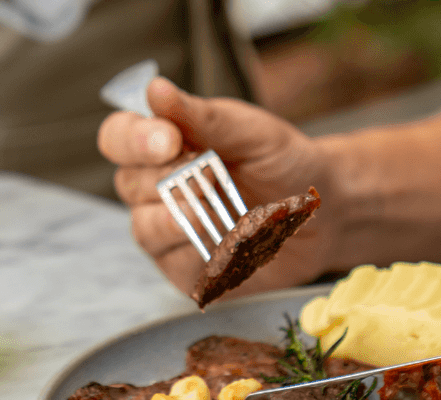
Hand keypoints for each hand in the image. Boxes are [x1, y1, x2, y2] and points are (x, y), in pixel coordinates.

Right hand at [96, 78, 339, 298]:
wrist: (322, 211)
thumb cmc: (282, 164)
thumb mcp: (250, 131)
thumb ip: (202, 116)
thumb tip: (156, 90)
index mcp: (164, 145)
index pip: (118, 138)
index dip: (134, 140)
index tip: (169, 141)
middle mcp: (156, 189)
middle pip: (128, 185)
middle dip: (170, 180)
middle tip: (215, 177)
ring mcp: (167, 232)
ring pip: (145, 228)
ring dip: (184, 218)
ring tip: (224, 209)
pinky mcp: (185, 268)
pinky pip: (176, 262)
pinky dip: (205, 248)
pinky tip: (233, 239)